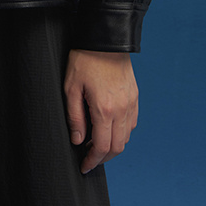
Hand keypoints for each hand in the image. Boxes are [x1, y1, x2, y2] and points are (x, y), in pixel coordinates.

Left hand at [63, 49, 137, 173]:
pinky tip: (110, 128)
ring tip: (98, 144)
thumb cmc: (84, 59)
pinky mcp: (134, 96)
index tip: (84, 166)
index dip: (93, 161)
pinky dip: (123, 132)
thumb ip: (75, 117)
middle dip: (103, 158)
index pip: (102, 147)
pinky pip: (132, 123)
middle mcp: (121, 109)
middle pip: (117, 147)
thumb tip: (77, 140)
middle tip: (90, 159)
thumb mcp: (71, 87)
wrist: (105, 38)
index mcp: (104, 109)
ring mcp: (131, 103)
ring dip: (113, 146)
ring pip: (127, 137)